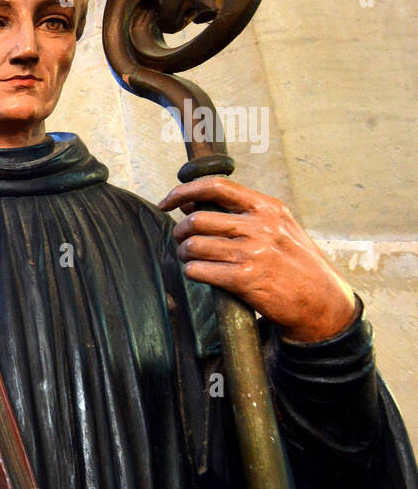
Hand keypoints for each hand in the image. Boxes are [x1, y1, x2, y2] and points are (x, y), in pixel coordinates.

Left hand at [158, 177, 357, 342]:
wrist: (322, 302)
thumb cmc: (295, 264)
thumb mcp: (278, 228)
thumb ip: (239, 213)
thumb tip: (190, 203)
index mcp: (268, 208)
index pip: (217, 186)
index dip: (184, 190)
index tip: (166, 201)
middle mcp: (260, 226)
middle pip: (197, 220)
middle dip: (180, 231)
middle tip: (182, 241)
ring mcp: (252, 253)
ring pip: (193, 246)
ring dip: (184, 254)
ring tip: (191, 259)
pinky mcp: (243, 279)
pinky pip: (197, 270)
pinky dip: (192, 272)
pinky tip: (200, 274)